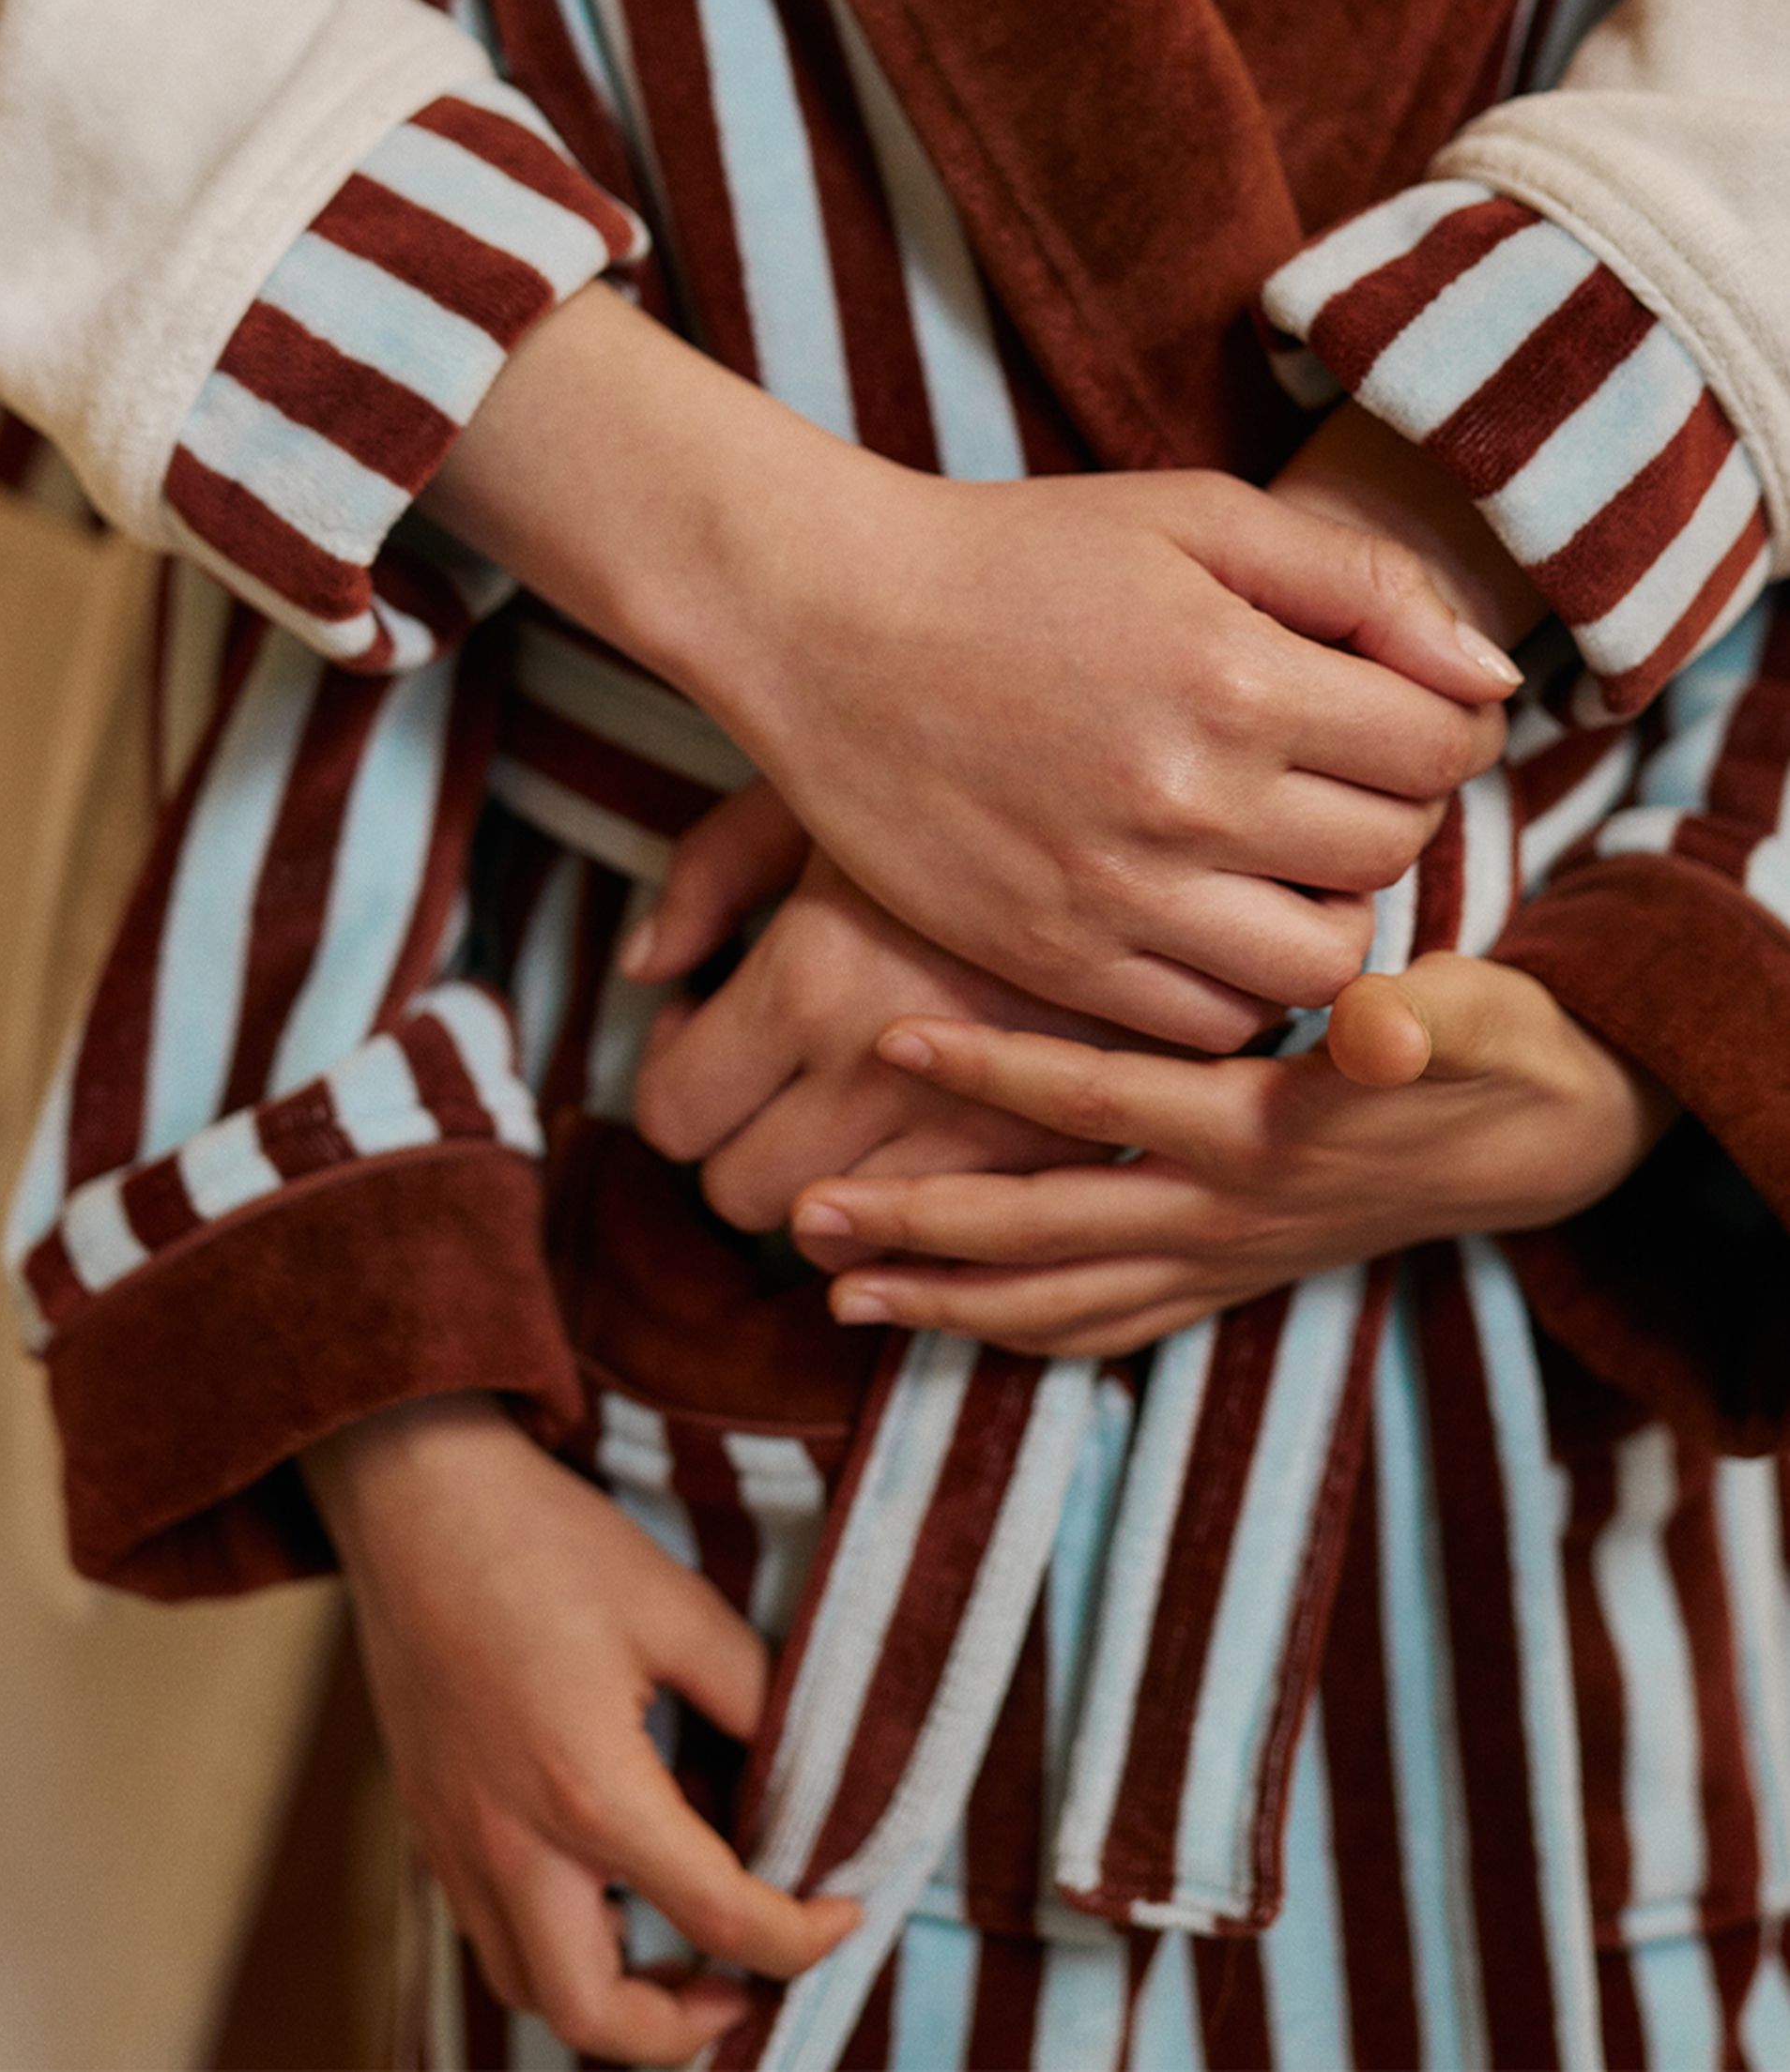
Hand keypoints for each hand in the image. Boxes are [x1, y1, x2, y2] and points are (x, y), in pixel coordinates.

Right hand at [304, 1396, 855, 2063]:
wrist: (417, 1499)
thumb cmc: (545, 1543)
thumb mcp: (679, 1606)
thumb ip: (754, 1699)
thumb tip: (805, 1769)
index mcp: (590, 1793)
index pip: (719, 1919)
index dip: (801, 1937)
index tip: (842, 1913)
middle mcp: (510, 1844)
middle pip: (592, 2015)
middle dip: (681, 2030)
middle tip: (741, 1984)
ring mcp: (454, 1843)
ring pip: (528, 1988)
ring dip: (610, 2000)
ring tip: (678, 1950)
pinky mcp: (427, 1824)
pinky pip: (490, 1933)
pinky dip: (555, 1948)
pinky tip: (602, 1890)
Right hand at [433, 291, 1515, 1042]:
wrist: (825, 623)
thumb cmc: (1019, 553)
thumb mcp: (1196, 516)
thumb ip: (1362, 579)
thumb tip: (1490, 676)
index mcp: (1241, 676)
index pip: (1442, 746)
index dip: (1445, 723)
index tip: (1398, 705)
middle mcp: (1191, 799)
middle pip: (1395, 852)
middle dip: (1391, 807)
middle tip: (1333, 767)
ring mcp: (1120, 895)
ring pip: (1324, 963)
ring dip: (1330, 909)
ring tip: (1282, 852)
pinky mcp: (1057, 958)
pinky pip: (1215, 1021)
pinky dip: (1240, 980)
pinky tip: (1208, 909)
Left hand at [631, 820, 1117, 1231]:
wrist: (1156, 808)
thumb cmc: (966, 775)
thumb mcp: (822, 790)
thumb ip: (712, 871)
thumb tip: (645, 968)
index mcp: (811, 981)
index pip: (674, 1114)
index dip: (669, 1075)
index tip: (703, 1026)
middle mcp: (885, 1077)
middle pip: (746, 1195)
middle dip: (734, 1138)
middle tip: (765, 1070)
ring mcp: (979, 1129)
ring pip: (843, 1246)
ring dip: (825, 1189)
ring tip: (845, 1104)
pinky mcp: (1063, 1155)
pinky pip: (948, 1249)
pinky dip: (919, 1215)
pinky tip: (922, 1139)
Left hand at [783, 956, 1674, 1357]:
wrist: (1554, 1143)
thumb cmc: (1501, 1049)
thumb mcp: (1481, 1017)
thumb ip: (1422, 1021)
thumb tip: (1375, 1027)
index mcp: (1262, 1129)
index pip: (1101, 1095)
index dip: (995, 1066)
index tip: (886, 1034)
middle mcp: (1228, 1211)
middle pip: (1047, 1225)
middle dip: (922, 1221)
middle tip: (797, 1210)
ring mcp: (1226, 1258)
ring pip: (1063, 1298)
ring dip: (946, 1299)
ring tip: (831, 1292)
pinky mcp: (1232, 1280)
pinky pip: (1108, 1326)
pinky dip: (1021, 1333)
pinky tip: (945, 1323)